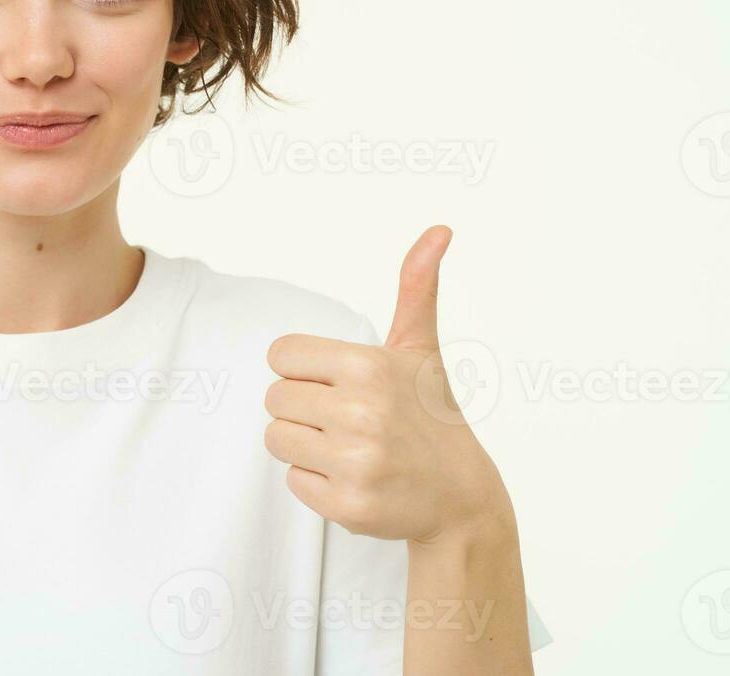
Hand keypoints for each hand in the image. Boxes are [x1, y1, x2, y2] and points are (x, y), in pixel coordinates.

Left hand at [262, 226, 507, 544]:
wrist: (462, 498)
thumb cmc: (431, 416)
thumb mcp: (420, 349)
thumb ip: (417, 287)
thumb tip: (439, 229)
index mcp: (368, 366)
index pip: (280, 356)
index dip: (303, 371)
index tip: (337, 383)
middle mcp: (360, 413)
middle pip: (273, 399)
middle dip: (303, 408)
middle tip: (346, 419)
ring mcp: (355, 462)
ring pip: (275, 440)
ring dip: (304, 445)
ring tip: (348, 448)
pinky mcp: (347, 506)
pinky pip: (292, 481)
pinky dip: (316, 483)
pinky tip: (354, 478)